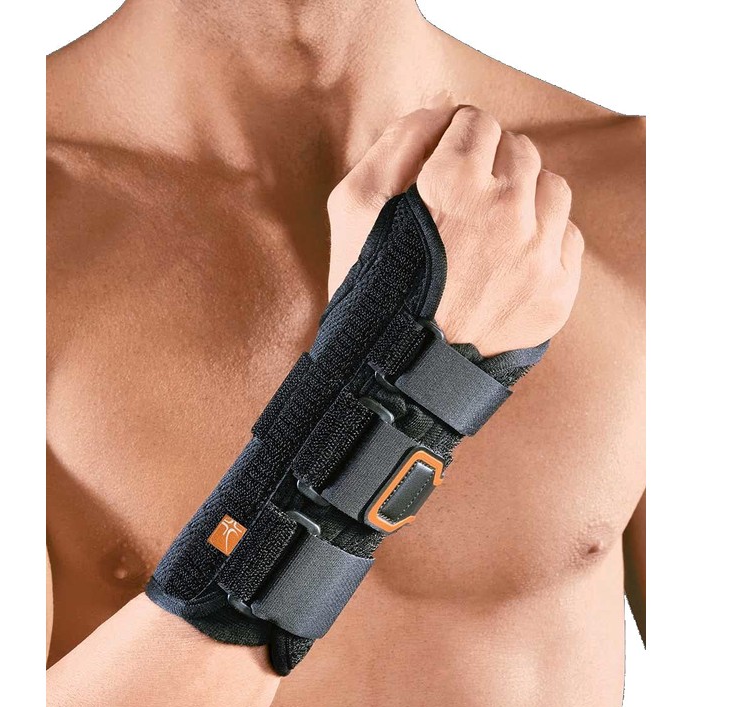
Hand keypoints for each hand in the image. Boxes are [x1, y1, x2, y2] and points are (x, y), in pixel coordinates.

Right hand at [327, 101, 582, 354]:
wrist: (394, 375)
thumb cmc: (369, 289)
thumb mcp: (353, 206)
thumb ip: (397, 142)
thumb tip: (444, 115)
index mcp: (452, 184)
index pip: (478, 122)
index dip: (457, 140)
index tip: (447, 163)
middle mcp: (505, 213)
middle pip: (520, 151)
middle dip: (492, 164)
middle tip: (467, 198)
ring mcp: (537, 257)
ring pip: (552, 189)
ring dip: (525, 196)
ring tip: (492, 228)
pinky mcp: (556, 294)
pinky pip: (569, 238)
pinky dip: (545, 238)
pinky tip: (512, 260)